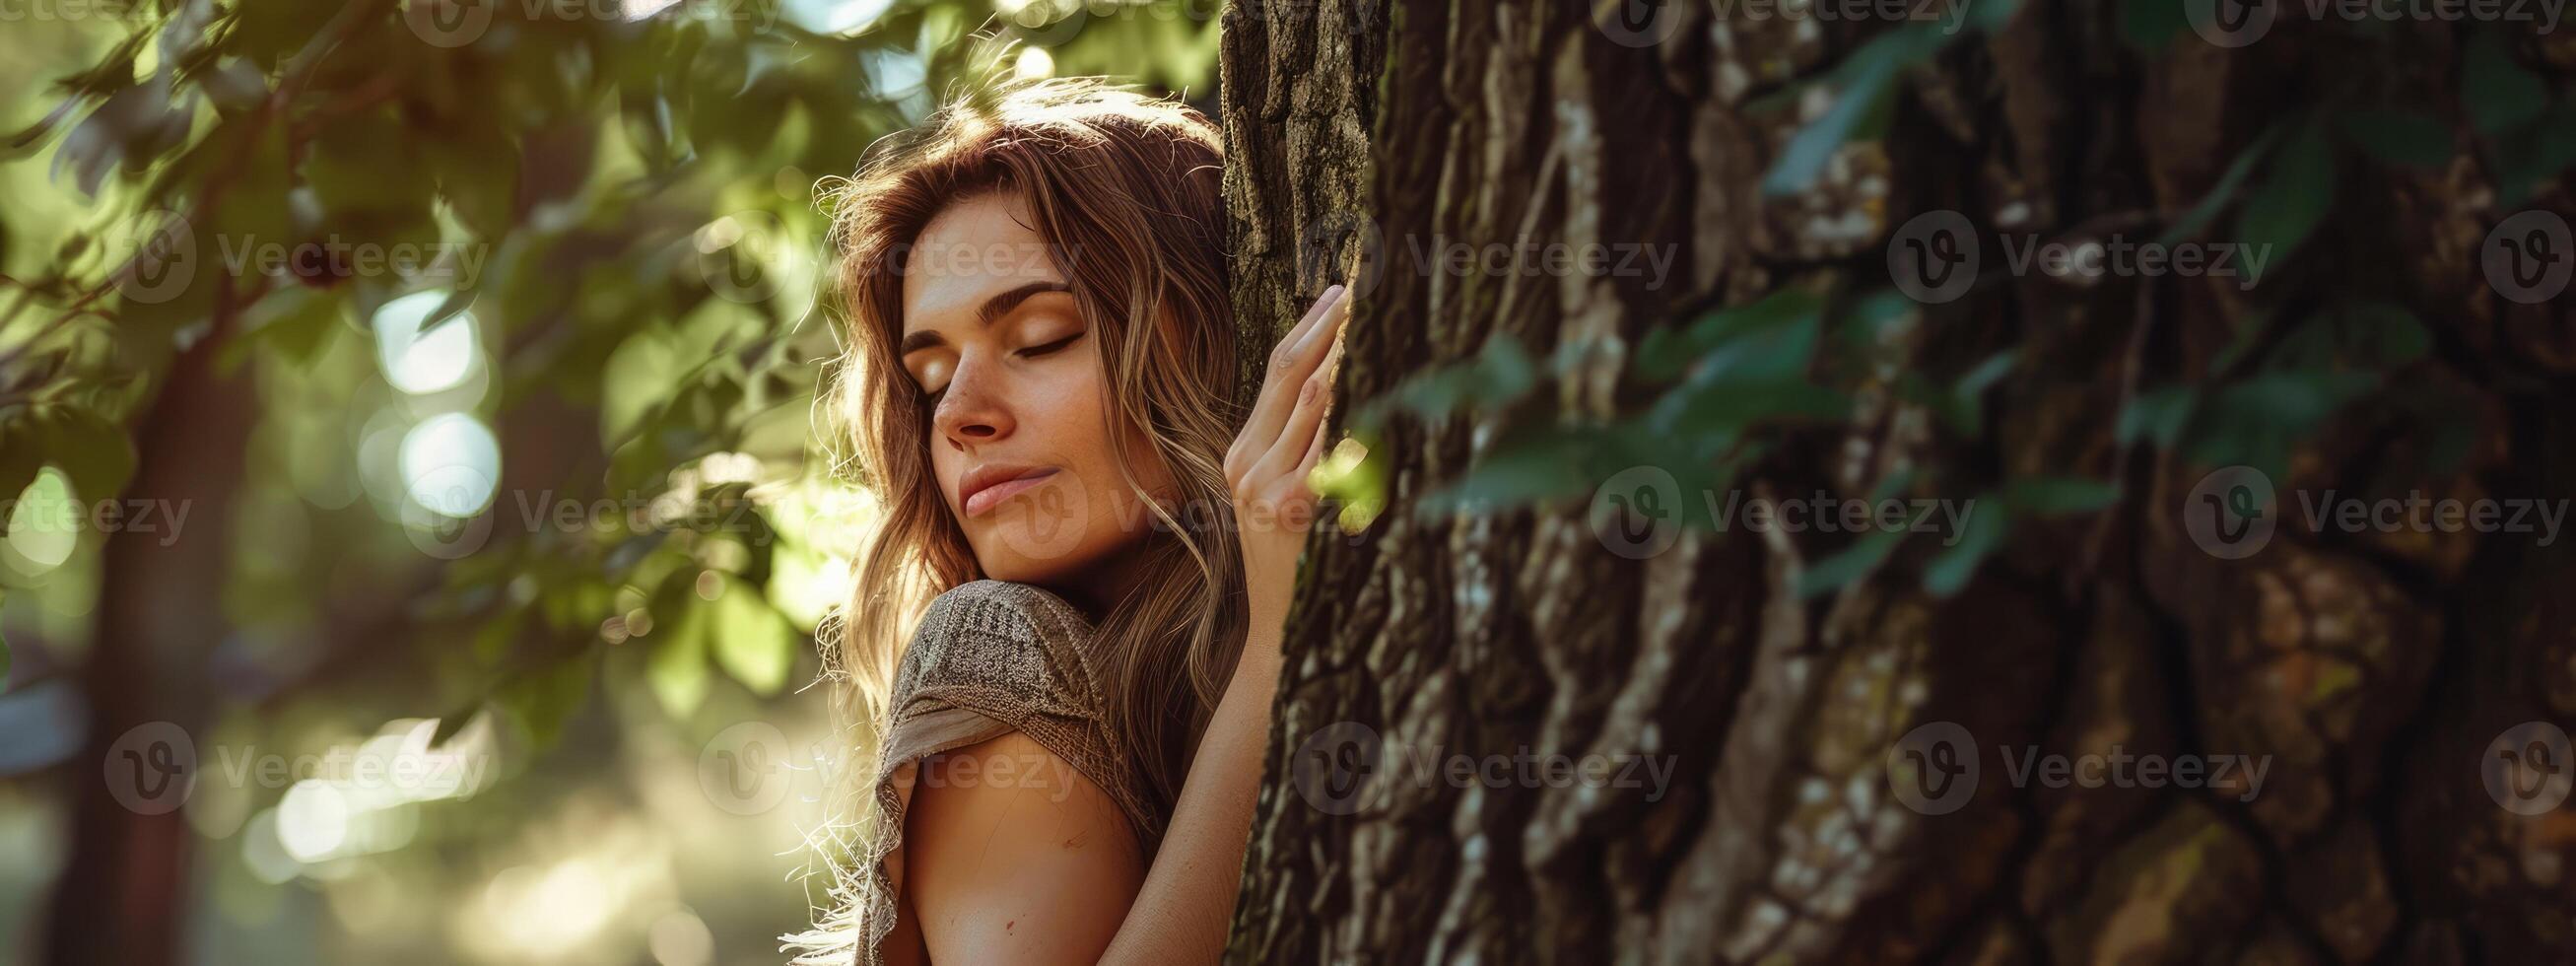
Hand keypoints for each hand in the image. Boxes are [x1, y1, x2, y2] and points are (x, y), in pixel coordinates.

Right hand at [1224, 284, 1350, 664]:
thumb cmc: (1298, 563)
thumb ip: (1306, 448)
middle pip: (1289, 372)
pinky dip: (1342, 411)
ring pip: (1307, 402)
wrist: (1279, 634)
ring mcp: (1262, 485)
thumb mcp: (1291, 498)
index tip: (1343, 287)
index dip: (1310, 324)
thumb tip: (1344, 384)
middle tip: (1361, 285)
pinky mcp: (1286, 508)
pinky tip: (1360, 379)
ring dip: (1341, 352)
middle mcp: (1245, 462)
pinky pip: (1320, 447)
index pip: (1278, 371)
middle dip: (1326, 324)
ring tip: (1367, 313)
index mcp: (1244, 453)